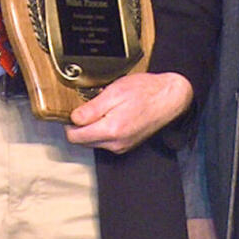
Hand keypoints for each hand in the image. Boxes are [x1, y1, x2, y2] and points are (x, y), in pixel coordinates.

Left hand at [65, 71, 193, 153]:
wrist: (169, 98)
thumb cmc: (146, 91)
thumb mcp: (114, 92)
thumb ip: (92, 108)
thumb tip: (73, 118)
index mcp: (111, 130)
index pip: (75, 137)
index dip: (69, 123)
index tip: (72, 111)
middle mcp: (116, 143)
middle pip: (83, 141)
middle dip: (81, 126)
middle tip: (89, 106)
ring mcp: (122, 146)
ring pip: (93, 141)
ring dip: (93, 127)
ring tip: (104, 108)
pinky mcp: (126, 145)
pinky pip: (106, 141)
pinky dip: (103, 130)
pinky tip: (112, 115)